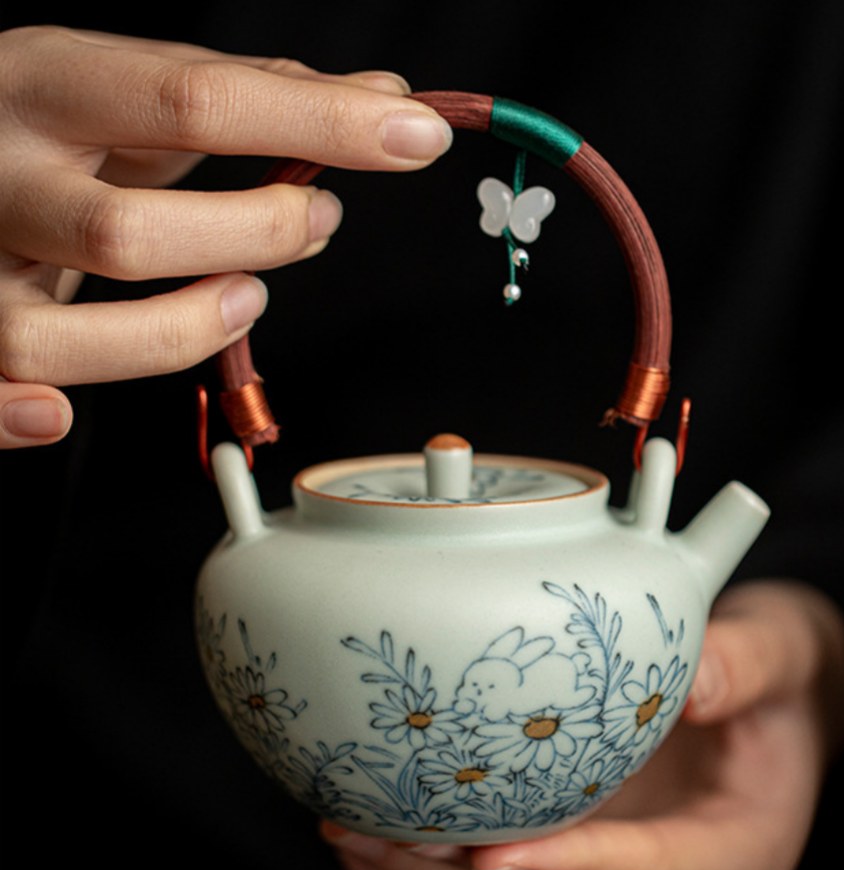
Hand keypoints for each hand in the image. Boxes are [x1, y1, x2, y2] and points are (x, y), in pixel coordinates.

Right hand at [0, 25, 451, 446]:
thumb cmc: (55, 125)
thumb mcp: (135, 85)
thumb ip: (254, 95)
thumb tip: (384, 102)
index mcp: (46, 85)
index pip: (195, 102)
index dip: (320, 126)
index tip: (411, 136)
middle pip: (127, 237)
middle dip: (252, 239)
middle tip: (317, 220)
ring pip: (55, 340)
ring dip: (174, 337)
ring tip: (244, 301)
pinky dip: (22, 418)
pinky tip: (61, 416)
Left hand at [321, 580, 843, 869]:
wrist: (761, 703)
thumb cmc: (773, 679)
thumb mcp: (780, 652)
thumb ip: (746, 663)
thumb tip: (692, 683)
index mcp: (738, 853)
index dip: (576, 868)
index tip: (496, 852)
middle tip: (393, 829)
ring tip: (356, 833)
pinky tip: (370, 850)